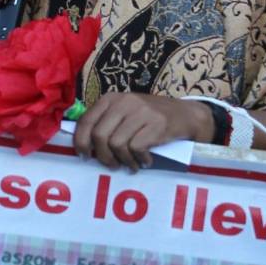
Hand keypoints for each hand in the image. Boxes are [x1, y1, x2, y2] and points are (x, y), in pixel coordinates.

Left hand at [73, 94, 212, 170]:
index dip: (81, 142)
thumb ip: (104, 123)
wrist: (184, 114)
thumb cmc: (148, 118)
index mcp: (111, 99)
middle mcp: (124, 102)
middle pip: (100, 136)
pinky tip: (145, 161)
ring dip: (123, 160)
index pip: (86, 121)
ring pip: (117, 144)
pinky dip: (139, 160)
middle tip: (112, 165)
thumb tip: (82, 146)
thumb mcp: (124, 113)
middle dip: (103, 156)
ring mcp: (141, 112)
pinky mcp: (156, 124)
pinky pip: (136, 148)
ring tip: (130, 164)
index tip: (85, 156)